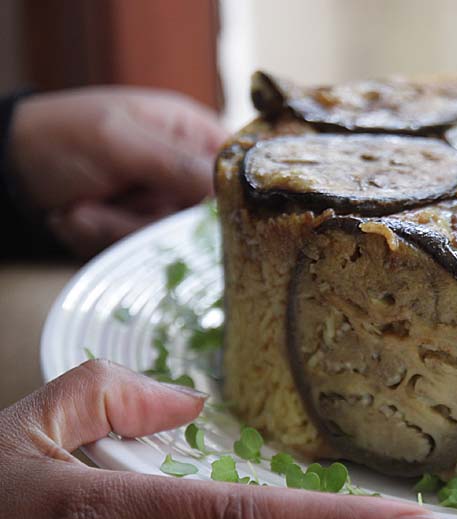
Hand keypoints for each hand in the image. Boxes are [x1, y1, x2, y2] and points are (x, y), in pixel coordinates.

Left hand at [8, 88, 227, 256]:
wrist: (8, 167)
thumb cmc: (61, 136)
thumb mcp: (118, 141)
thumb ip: (176, 164)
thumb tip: (230, 189)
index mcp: (192, 134)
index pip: (239, 172)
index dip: (229, 198)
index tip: (199, 213)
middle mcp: (186, 172)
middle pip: (205, 218)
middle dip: (149, 219)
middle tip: (109, 203)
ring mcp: (164, 205)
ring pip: (170, 242)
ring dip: (115, 229)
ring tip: (78, 208)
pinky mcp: (142, 231)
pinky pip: (141, 253)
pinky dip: (101, 238)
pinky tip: (75, 216)